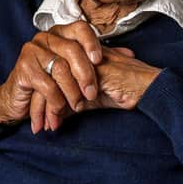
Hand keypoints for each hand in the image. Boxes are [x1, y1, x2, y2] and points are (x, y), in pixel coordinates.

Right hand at [0, 21, 102, 130]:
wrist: (17, 100)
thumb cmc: (51, 84)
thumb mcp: (78, 71)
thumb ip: (102, 61)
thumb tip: (130, 54)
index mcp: (61, 33)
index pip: (81, 28)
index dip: (92, 43)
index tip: (100, 61)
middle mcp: (45, 37)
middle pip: (72, 50)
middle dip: (85, 75)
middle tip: (92, 94)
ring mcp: (32, 50)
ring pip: (60, 68)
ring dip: (72, 92)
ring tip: (77, 107)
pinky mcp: (23, 68)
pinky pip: (46, 84)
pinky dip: (57, 100)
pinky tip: (60, 111)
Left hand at [29, 46, 160, 131]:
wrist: (146, 88)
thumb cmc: (123, 90)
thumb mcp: (92, 97)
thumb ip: (72, 101)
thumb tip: (55, 114)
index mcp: (75, 57)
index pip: (49, 73)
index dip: (41, 95)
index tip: (37, 116)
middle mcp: (76, 55)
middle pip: (46, 77)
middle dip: (38, 103)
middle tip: (35, 125)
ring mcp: (82, 61)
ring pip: (53, 83)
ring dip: (45, 109)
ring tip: (43, 128)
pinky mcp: (90, 71)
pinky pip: (65, 89)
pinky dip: (58, 109)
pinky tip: (56, 123)